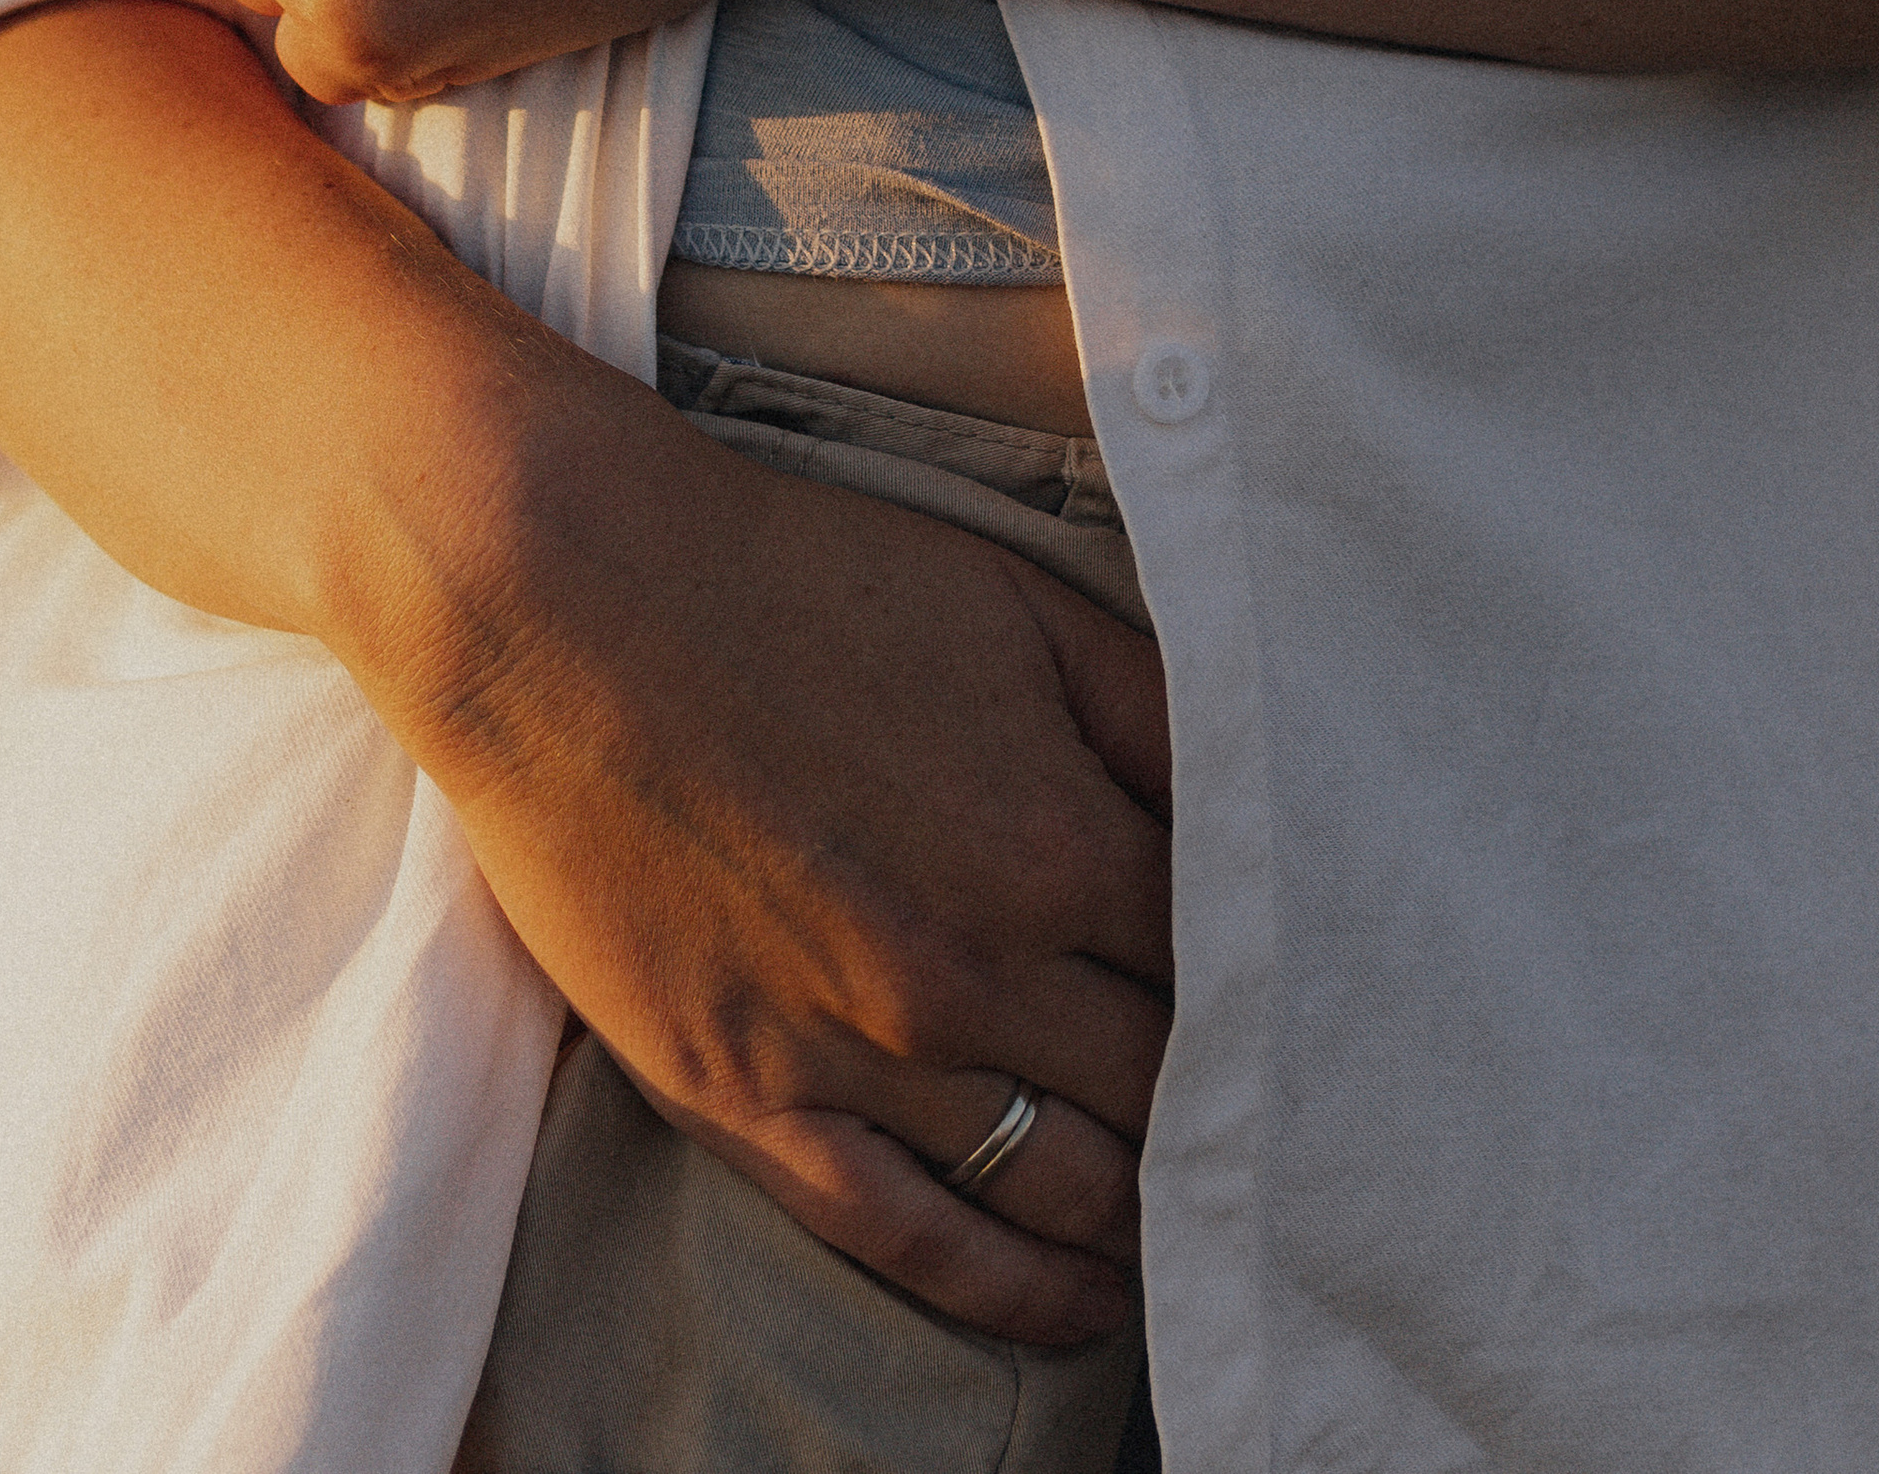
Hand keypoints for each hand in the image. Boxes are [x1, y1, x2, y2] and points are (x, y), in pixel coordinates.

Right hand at [0, 0, 1170, 1344]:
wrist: (565, 599)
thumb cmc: (800, 576)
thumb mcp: (1018, 604)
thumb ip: (1158, 708)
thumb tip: (1267, 794)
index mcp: (1059, 839)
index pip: (1227, 963)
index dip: (1278, 988)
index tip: (1312, 1008)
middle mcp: (976, 971)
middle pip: (1163, 1088)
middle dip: (1233, 1107)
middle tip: (1282, 1128)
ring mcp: (855, 1052)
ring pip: (1061, 1185)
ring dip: (1149, 1216)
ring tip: (1204, 1228)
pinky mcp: (745, 1100)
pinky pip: (913, 1244)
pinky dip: (1017, 1293)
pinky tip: (1083, 1302)